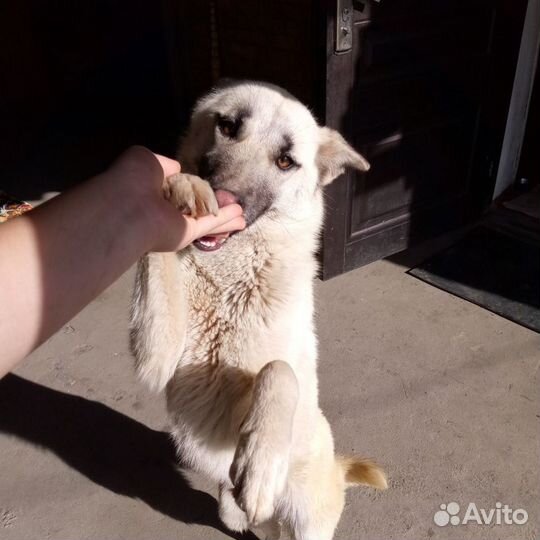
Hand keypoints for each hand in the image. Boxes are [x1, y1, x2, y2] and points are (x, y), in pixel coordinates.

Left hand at [109, 146, 245, 252]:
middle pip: (195, 205)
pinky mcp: (187, 234)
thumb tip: (177, 169)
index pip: (176, 188)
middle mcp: (164, 209)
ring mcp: (176, 224)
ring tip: (241, 213)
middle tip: (230, 200)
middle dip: (212, 203)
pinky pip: (209, 224)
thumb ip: (164, 164)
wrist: (128, 205)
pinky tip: (240, 218)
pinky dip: (225, 220)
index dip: (192, 185)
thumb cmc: (132, 179)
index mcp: (152, 190)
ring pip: (205, 217)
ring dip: (223, 215)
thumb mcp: (146, 159)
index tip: (204, 184)